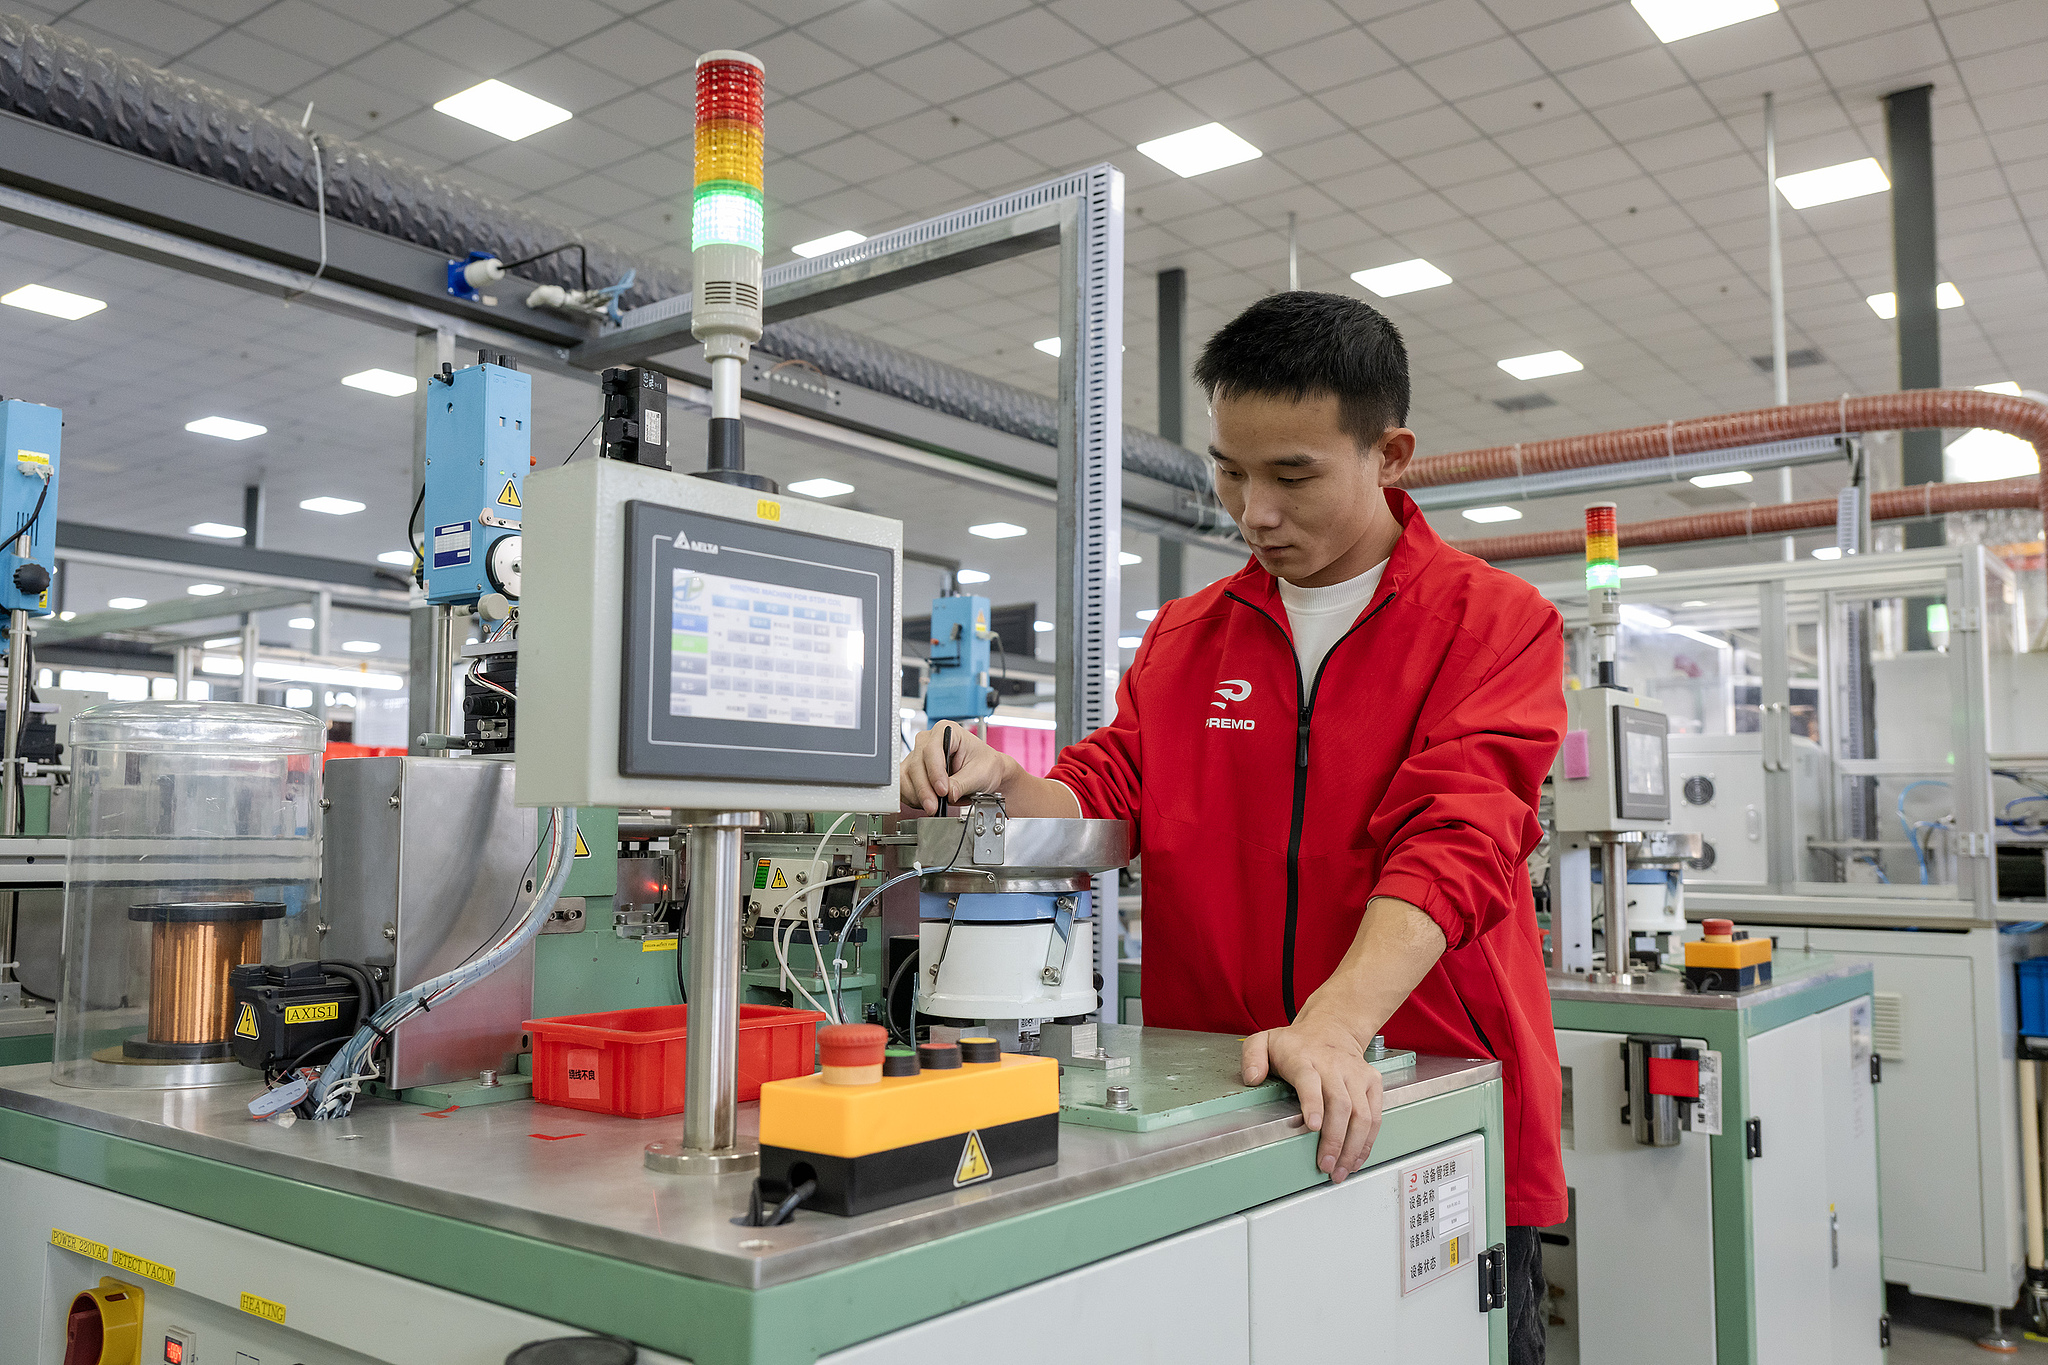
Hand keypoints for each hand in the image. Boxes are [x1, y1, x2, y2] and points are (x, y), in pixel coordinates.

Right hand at [900, 722, 1018, 814]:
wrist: (985, 772)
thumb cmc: (985, 764)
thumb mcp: (980, 774)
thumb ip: (962, 783)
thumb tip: (948, 793)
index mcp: (947, 731)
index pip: (932, 750)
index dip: (935, 772)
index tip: (942, 790)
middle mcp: (928, 741)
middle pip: (916, 765)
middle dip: (925, 790)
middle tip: (935, 806)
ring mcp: (917, 755)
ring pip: (906, 776)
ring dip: (917, 795)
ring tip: (934, 806)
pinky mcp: (912, 771)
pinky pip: (904, 785)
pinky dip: (913, 797)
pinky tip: (926, 802)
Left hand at [1243, 1018, 1384, 1181]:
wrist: (1332, 1028)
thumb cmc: (1296, 1044)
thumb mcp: (1264, 1041)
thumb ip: (1252, 1056)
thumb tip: (1252, 1078)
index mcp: (1303, 1058)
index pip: (1310, 1080)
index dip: (1313, 1103)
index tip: (1313, 1125)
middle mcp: (1333, 1066)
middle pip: (1340, 1104)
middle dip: (1334, 1139)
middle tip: (1325, 1164)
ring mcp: (1355, 1074)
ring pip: (1361, 1113)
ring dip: (1352, 1146)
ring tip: (1340, 1169)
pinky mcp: (1372, 1082)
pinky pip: (1374, 1115)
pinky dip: (1368, 1141)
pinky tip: (1355, 1158)